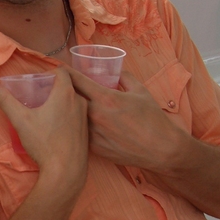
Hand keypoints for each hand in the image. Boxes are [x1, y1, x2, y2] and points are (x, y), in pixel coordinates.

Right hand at [0, 68, 87, 180]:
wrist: (66, 170)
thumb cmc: (44, 143)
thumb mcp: (20, 120)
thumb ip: (5, 100)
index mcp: (66, 93)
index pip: (61, 71)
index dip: (49, 72)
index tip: (38, 81)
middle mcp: (80, 102)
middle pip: (67, 86)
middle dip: (53, 87)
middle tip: (37, 96)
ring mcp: (85, 117)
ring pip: (73, 101)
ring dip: (60, 102)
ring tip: (45, 111)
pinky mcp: (87, 131)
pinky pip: (77, 115)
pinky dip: (67, 115)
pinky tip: (54, 127)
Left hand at [68, 69, 189, 172]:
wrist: (161, 149)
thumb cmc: (153, 119)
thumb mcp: (140, 91)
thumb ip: (125, 78)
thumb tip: (116, 71)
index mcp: (106, 98)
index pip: (78, 81)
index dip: (66, 73)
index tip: (59, 69)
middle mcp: (95, 115)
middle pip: (70, 99)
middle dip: (66, 91)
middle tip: (63, 87)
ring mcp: (93, 133)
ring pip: (73, 118)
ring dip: (71, 111)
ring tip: (69, 107)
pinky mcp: (93, 148)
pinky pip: (81, 133)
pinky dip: (79, 127)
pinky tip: (79, 126)